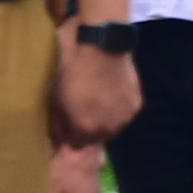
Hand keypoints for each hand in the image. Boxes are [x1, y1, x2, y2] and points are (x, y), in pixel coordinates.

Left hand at [53, 30, 143, 150]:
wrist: (100, 47)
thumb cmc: (72, 71)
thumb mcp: (56, 98)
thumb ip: (60, 122)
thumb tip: (60, 136)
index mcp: (85, 129)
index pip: (78, 145)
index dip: (73, 134)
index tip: (70, 123)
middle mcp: (107, 130)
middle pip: (97, 138)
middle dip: (90, 128)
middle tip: (85, 109)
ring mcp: (124, 118)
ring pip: (113, 127)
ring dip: (106, 119)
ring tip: (100, 100)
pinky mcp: (136, 105)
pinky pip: (125, 113)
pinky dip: (119, 108)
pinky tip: (112, 93)